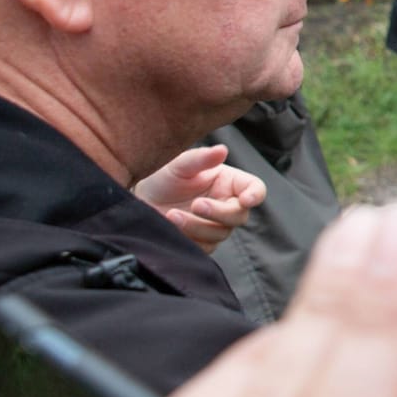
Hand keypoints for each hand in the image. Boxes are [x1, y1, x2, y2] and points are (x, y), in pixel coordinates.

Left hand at [133, 144, 267, 252]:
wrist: (142, 201)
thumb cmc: (163, 178)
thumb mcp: (180, 164)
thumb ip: (201, 158)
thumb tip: (222, 150)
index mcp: (230, 183)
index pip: (255, 189)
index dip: (255, 195)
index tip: (246, 200)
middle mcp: (228, 205)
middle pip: (239, 216)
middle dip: (218, 213)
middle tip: (196, 204)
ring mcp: (217, 226)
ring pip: (220, 233)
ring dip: (196, 226)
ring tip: (171, 215)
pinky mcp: (204, 243)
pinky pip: (205, 247)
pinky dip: (188, 238)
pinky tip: (171, 226)